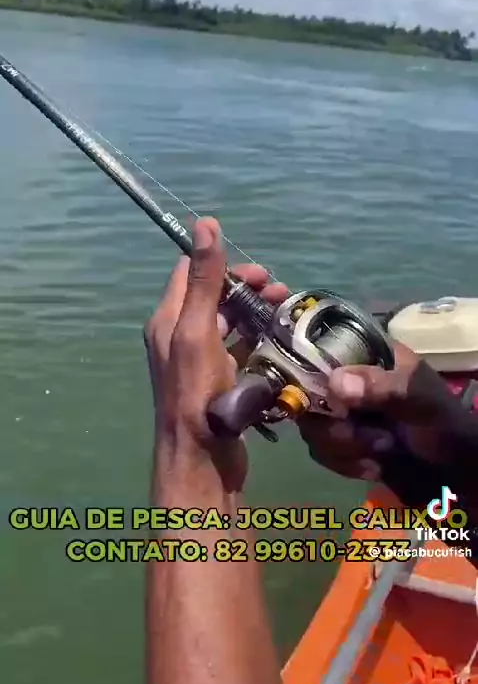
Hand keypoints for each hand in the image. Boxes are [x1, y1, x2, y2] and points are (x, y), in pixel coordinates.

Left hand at [144, 216, 288, 489]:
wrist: (202, 460)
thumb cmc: (197, 392)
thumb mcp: (197, 330)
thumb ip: (204, 280)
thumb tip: (204, 224)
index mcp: (168, 320)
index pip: (191, 273)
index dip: (225, 265)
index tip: (261, 273)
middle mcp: (180, 336)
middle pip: (215, 297)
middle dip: (249, 289)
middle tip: (282, 292)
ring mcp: (200, 361)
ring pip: (231, 323)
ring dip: (258, 313)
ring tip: (287, 314)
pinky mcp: (219, 382)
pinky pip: (240, 350)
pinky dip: (259, 341)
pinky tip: (281, 343)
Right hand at [298, 341, 455, 481]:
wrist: (455, 474)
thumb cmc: (442, 424)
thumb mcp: (419, 399)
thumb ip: (382, 387)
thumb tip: (335, 382)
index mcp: (368, 356)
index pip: (322, 347)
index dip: (311, 369)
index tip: (322, 394)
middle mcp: (349, 380)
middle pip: (307, 393)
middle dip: (331, 423)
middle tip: (357, 435)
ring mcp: (343, 413)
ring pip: (312, 426)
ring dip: (342, 446)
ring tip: (380, 452)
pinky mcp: (342, 444)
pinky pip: (321, 452)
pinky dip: (345, 464)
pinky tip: (373, 468)